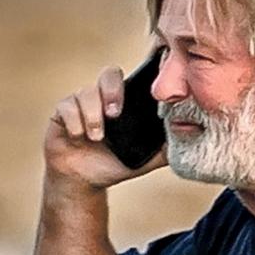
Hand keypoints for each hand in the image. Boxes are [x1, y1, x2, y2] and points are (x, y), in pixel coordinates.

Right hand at [43, 65, 167, 189]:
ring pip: (86, 92)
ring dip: (93, 116)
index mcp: (125, 102)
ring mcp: (81, 102)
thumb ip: (166, 147)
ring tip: (97, 137)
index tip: (147, 85)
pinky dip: (75, 123)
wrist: (85, 181)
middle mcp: (103, 97)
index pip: (133, 78)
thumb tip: (192, 137)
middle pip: (109, 74)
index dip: (140, 73)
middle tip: (115, 114)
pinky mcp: (62, 112)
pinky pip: (67, 107)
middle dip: (112, 91)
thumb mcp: (146, 157)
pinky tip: (79, 137)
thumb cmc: (116, 163)